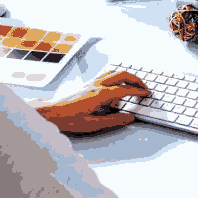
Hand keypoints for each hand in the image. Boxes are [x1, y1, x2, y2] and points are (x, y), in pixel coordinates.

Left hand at [36, 71, 151, 133]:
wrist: (50, 113)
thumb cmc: (68, 118)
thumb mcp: (93, 124)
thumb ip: (113, 121)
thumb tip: (129, 118)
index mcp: (100, 94)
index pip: (125, 89)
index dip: (138, 92)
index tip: (147, 94)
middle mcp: (97, 85)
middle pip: (122, 75)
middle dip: (136, 80)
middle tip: (144, 87)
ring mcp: (92, 83)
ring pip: (114, 73)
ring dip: (126, 77)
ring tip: (133, 85)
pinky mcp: (87, 84)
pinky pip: (106, 76)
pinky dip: (116, 78)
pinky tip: (115, 87)